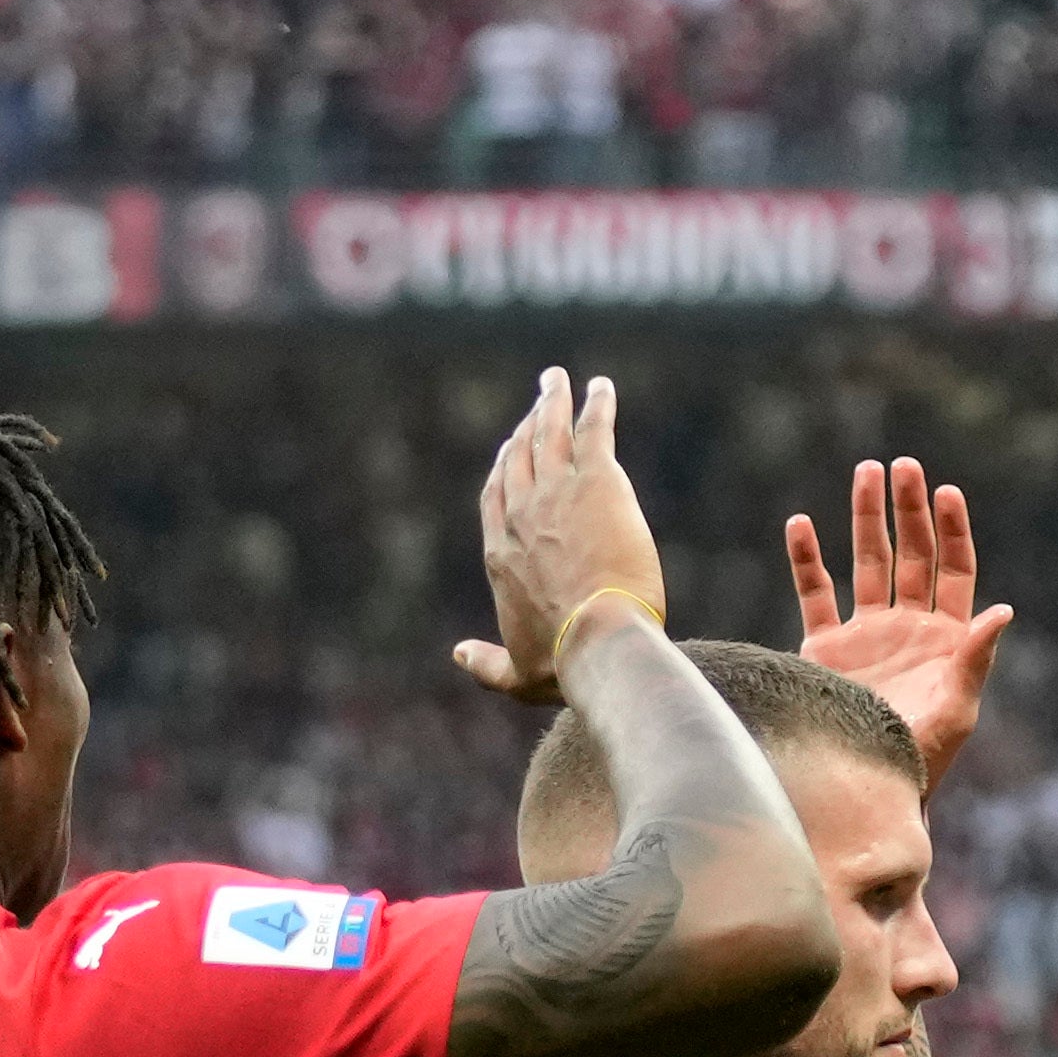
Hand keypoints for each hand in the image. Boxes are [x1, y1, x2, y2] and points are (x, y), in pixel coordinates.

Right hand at [452, 366, 674, 703]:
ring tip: (557, 381)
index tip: (509, 449)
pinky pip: (593, 431)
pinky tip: (600, 387)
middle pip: (518, 458)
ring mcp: (557, 495)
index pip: (496, 498)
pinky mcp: (597, 484)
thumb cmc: (562, 663)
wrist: (597, 641)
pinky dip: (596, 405)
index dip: (502, 469)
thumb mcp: (518, 676)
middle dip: (525, 426)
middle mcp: (522, 516)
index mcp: (501, 554)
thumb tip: (457, 654)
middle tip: (536, 403)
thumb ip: (486, 664)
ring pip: (549, 434)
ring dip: (552, 403)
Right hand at [784, 454, 1017, 777]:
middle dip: (908, 510)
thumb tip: (1004, 611)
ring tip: (866, 471)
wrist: (865, 790)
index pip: (954, 570)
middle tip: (904, 466)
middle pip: (912, 554)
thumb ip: (976, 659)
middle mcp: (908, 628)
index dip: (952, 531)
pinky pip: (815, 595)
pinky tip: (800, 523)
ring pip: (866, 563)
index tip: (946, 493)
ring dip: (865, 519)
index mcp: (947, 638)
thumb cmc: (922, 759)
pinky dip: (807, 560)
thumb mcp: (956, 710)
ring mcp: (866, 635)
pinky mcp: (824, 650)